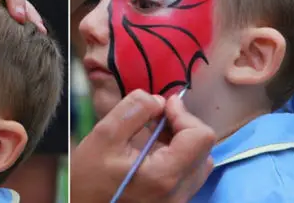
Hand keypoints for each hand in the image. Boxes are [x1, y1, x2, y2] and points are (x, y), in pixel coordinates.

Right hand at [71, 90, 214, 202]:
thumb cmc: (89, 176)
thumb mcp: (105, 133)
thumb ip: (135, 109)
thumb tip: (159, 101)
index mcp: (165, 176)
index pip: (200, 137)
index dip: (183, 114)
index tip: (163, 106)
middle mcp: (178, 194)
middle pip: (204, 149)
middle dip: (183, 125)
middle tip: (157, 116)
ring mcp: (177, 202)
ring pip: (200, 162)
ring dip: (182, 140)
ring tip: (155, 132)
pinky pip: (189, 174)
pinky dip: (179, 155)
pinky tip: (154, 149)